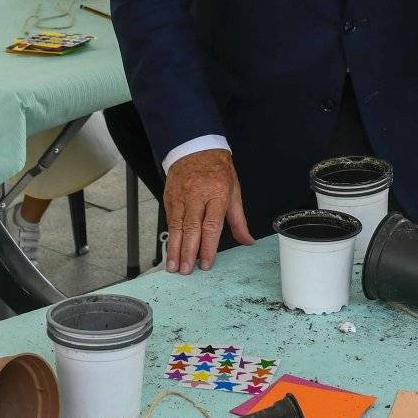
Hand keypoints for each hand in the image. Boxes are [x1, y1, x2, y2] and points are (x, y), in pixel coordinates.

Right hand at [163, 149, 253, 271]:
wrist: (196, 147)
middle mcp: (197, 196)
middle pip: (191, 228)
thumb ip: (238, 220)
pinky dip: (170, 237)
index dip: (208, 246)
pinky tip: (170, 251)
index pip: (211, 225)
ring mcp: (181, 196)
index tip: (206, 263)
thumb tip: (248, 241)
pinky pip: (169, 220)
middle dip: (188, 252)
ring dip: (174, 248)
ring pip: (177, 226)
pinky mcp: (169, 197)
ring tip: (173, 266)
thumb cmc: (218, 170)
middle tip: (186, 270)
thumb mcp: (234, 190)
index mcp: (217, 194)